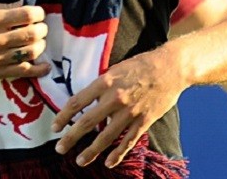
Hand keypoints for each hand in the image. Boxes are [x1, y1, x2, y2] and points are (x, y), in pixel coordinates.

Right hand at [0, 2, 50, 80]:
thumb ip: (4, 7)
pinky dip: (38, 69)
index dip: (38, 13)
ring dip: (40, 45)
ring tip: (37, 42)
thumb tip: (24, 3)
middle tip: (39, 28)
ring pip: (32, 51)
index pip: (28, 14)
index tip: (37, 14)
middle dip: (42, 29)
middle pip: (33, 33)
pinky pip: (24, 71)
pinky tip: (45, 66)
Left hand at [52, 47, 186, 167]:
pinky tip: (108, 162)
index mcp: (106, 82)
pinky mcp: (144, 120)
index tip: (55, 127)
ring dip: (91, 151)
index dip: (63, 116)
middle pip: (87, 122)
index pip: (77, 102)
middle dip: (71, 138)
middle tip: (60, 148)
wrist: (171, 67)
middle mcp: (115, 98)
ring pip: (106, 137)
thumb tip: (86, 100)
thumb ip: (102, 85)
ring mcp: (130, 111)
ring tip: (80, 161)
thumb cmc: (143, 64)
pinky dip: (118, 154)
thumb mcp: (117, 68)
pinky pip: (128, 141)